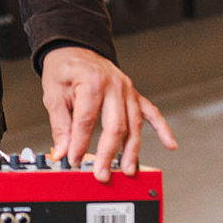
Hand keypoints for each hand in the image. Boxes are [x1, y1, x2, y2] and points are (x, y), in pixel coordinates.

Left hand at [41, 46, 176, 182]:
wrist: (74, 49)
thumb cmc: (64, 69)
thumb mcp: (53, 93)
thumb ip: (60, 125)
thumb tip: (62, 151)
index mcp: (91, 82)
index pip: (87, 120)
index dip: (80, 144)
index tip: (74, 161)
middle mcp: (113, 85)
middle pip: (115, 125)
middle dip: (109, 153)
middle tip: (102, 173)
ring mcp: (127, 89)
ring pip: (134, 123)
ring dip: (132, 149)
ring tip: (128, 169)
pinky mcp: (133, 93)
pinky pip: (151, 111)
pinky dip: (162, 128)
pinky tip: (170, 144)